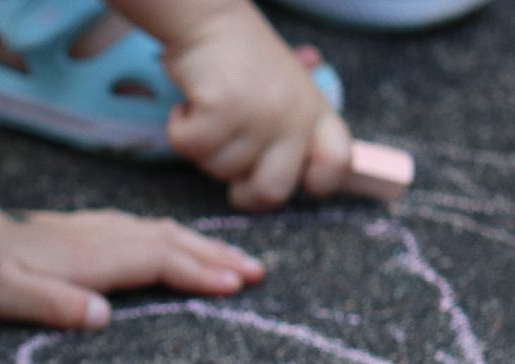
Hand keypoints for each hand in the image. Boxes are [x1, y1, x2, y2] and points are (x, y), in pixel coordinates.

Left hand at [0, 190, 263, 330]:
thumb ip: (53, 304)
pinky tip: (183, 249)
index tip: (237, 286)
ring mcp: (94, 231)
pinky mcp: (85, 232)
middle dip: (216, 258)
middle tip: (258, 276)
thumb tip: (101, 315)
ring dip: (202, 247)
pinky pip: (145, 233)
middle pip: (171, 243)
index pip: (158, 261)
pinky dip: (176, 242)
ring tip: (238, 264)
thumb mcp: (6, 295)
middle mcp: (99, 238)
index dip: (200, 273)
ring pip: (161, 234)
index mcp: (90, 257)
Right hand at [162, 6, 352, 210]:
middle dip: (242, 192)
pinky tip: (189, 106)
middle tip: (227, 165)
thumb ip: (293, 131)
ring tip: (207, 112)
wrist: (210, 19)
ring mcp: (261, 114)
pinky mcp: (224, 108)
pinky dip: (179, 131)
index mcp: (314, 114)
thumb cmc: (241, 60)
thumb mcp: (285, 92)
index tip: (284, 174)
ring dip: (202, 148)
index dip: (313, 183)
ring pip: (220, 170)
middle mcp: (294, 117)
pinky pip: (192, 147)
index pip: (335, 165)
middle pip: (272, 193)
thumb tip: (293, 172)